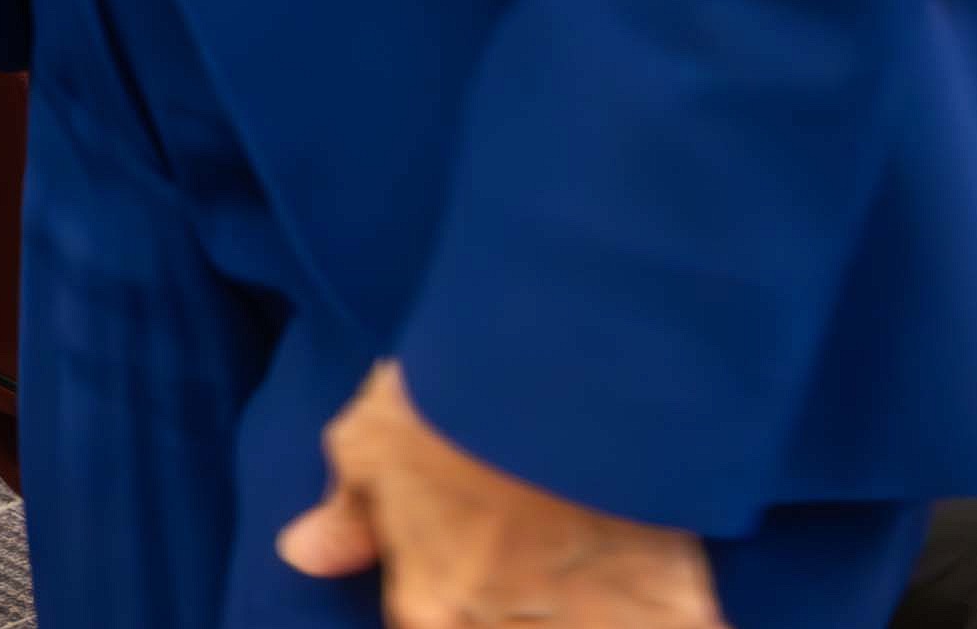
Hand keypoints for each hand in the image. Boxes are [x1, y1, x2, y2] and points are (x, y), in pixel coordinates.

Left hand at [279, 363, 717, 628]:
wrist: (558, 372)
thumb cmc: (452, 396)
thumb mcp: (371, 442)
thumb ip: (347, 514)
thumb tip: (302, 556)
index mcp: (431, 605)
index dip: (450, 610)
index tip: (482, 586)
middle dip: (525, 614)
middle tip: (541, 573)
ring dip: (590, 617)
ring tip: (588, 585)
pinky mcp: (669, 616)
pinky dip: (671, 622)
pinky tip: (674, 610)